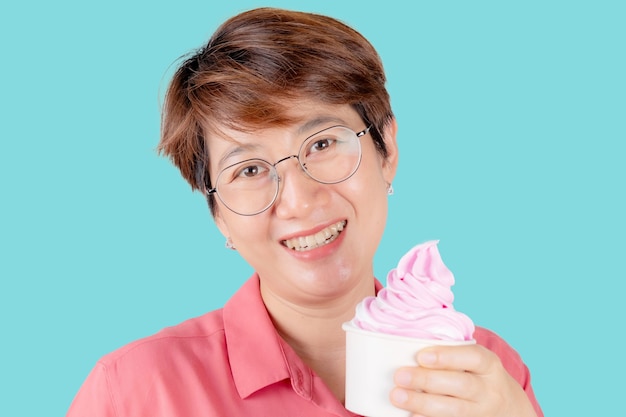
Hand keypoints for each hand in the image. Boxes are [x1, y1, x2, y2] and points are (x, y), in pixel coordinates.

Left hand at [390, 344, 536, 416]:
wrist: (508, 408)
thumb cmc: (477, 376)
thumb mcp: (474, 362)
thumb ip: (450, 355)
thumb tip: (408, 350)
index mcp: (489, 366)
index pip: (473, 358)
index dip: (447, 356)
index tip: (421, 356)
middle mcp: (489, 390)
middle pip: (461, 385)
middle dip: (428, 380)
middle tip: (400, 376)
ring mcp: (482, 412)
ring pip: (455, 410)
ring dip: (423, 403)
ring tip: (398, 396)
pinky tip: (412, 415)